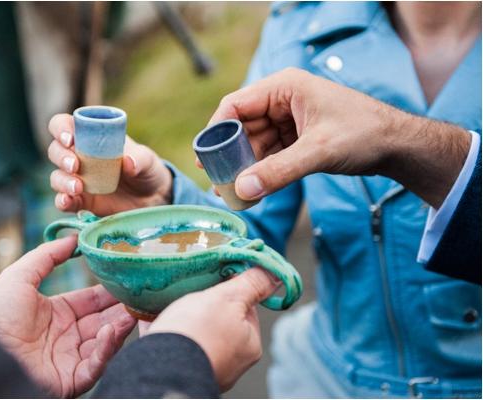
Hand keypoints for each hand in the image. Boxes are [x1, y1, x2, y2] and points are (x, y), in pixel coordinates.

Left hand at [0, 235, 137, 397]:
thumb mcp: (17, 278)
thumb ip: (45, 256)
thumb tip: (73, 237)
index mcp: (54, 315)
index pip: (90, 302)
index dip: (108, 291)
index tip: (127, 277)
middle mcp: (65, 337)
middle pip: (103, 321)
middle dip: (122, 308)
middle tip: (142, 293)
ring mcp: (70, 358)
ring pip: (105, 342)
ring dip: (120, 327)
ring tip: (133, 311)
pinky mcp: (72, 379)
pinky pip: (96, 364)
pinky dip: (107, 349)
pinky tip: (112, 331)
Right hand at [46, 114, 173, 215]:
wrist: (152, 199)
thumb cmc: (146, 170)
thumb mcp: (148, 159)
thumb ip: (139, 158)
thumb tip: (128, 162)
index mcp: (89, 137)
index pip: (63, 124)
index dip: (60, 128)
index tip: (70, 139)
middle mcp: (77, 156)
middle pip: (55, 150)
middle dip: (61, 157)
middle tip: (75, 166)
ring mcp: (76, 179)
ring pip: (56, 176)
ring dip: (62, 180)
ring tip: (78, 187)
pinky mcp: (80, 201)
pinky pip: (63, 200)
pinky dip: (62, 201)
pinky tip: (67, 201)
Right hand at [148, 269, 278, 391]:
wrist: (159, 368)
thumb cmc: (197, 334)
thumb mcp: (228, 299)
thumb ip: (250, 284)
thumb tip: (272, 272)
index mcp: (249, 344)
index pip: (245, 309)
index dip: (230, 290)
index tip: (214, 277)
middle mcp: (229, 360)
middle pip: (219, 320)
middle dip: (202, 304)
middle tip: (186, 290)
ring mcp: (203, 366)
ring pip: (193, 333)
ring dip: (180, 317)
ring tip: (165, 302)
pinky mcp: (176, 368)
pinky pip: (171, 342)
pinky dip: (162, 329)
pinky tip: (150, 317)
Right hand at [208, 67, 471, 206]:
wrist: (400, 146)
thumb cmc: (366, 135)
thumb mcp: (319, 153)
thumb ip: (279, 171)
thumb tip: (242, 189)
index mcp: (284, 87)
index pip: (235, 105)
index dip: (217, 132)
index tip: (205, 159)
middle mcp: (282, 99)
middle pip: (241, 126)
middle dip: (231, 155)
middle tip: (219, 182)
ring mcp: (289, 118)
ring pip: (253, 142)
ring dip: (245, 166)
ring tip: (234, 192)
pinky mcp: (296, 136)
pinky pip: (268, 152)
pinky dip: (261, 169)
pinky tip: (254, 189)